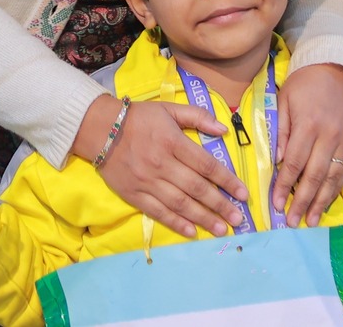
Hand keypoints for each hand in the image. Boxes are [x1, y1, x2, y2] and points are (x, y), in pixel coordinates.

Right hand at [77, 94, 247, 237]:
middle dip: (220, 205)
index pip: (206, 165)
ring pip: (180, 204)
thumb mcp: (168, 109)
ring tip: (222, 229)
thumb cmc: (138, 118)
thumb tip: (224, 130)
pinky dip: (176, 223)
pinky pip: (158, 212)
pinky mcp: (134, 194)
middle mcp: (162, 164)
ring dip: (203, 218)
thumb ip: (197, 116)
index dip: (227, 180)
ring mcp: (147, 182)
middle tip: (238, 219)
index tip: (243, 194)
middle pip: (196, 189)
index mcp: (172, 141)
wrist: (99, 129)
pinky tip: (192, 231)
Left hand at [273, 63, 342, 227]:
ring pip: (333, 177)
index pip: (294, 162)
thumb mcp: (284, 100)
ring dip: (321, 201)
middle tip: (293, 222)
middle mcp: (329, 135)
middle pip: (315, 175)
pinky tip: (327, 202)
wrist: (336, 70)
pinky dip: (336, 189)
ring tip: (312, 221)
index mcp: (308, 124)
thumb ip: (281, 131)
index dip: (284, 185)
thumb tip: (277, 162)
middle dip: (303, 201)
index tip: (275, 204)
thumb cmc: (304, 85)